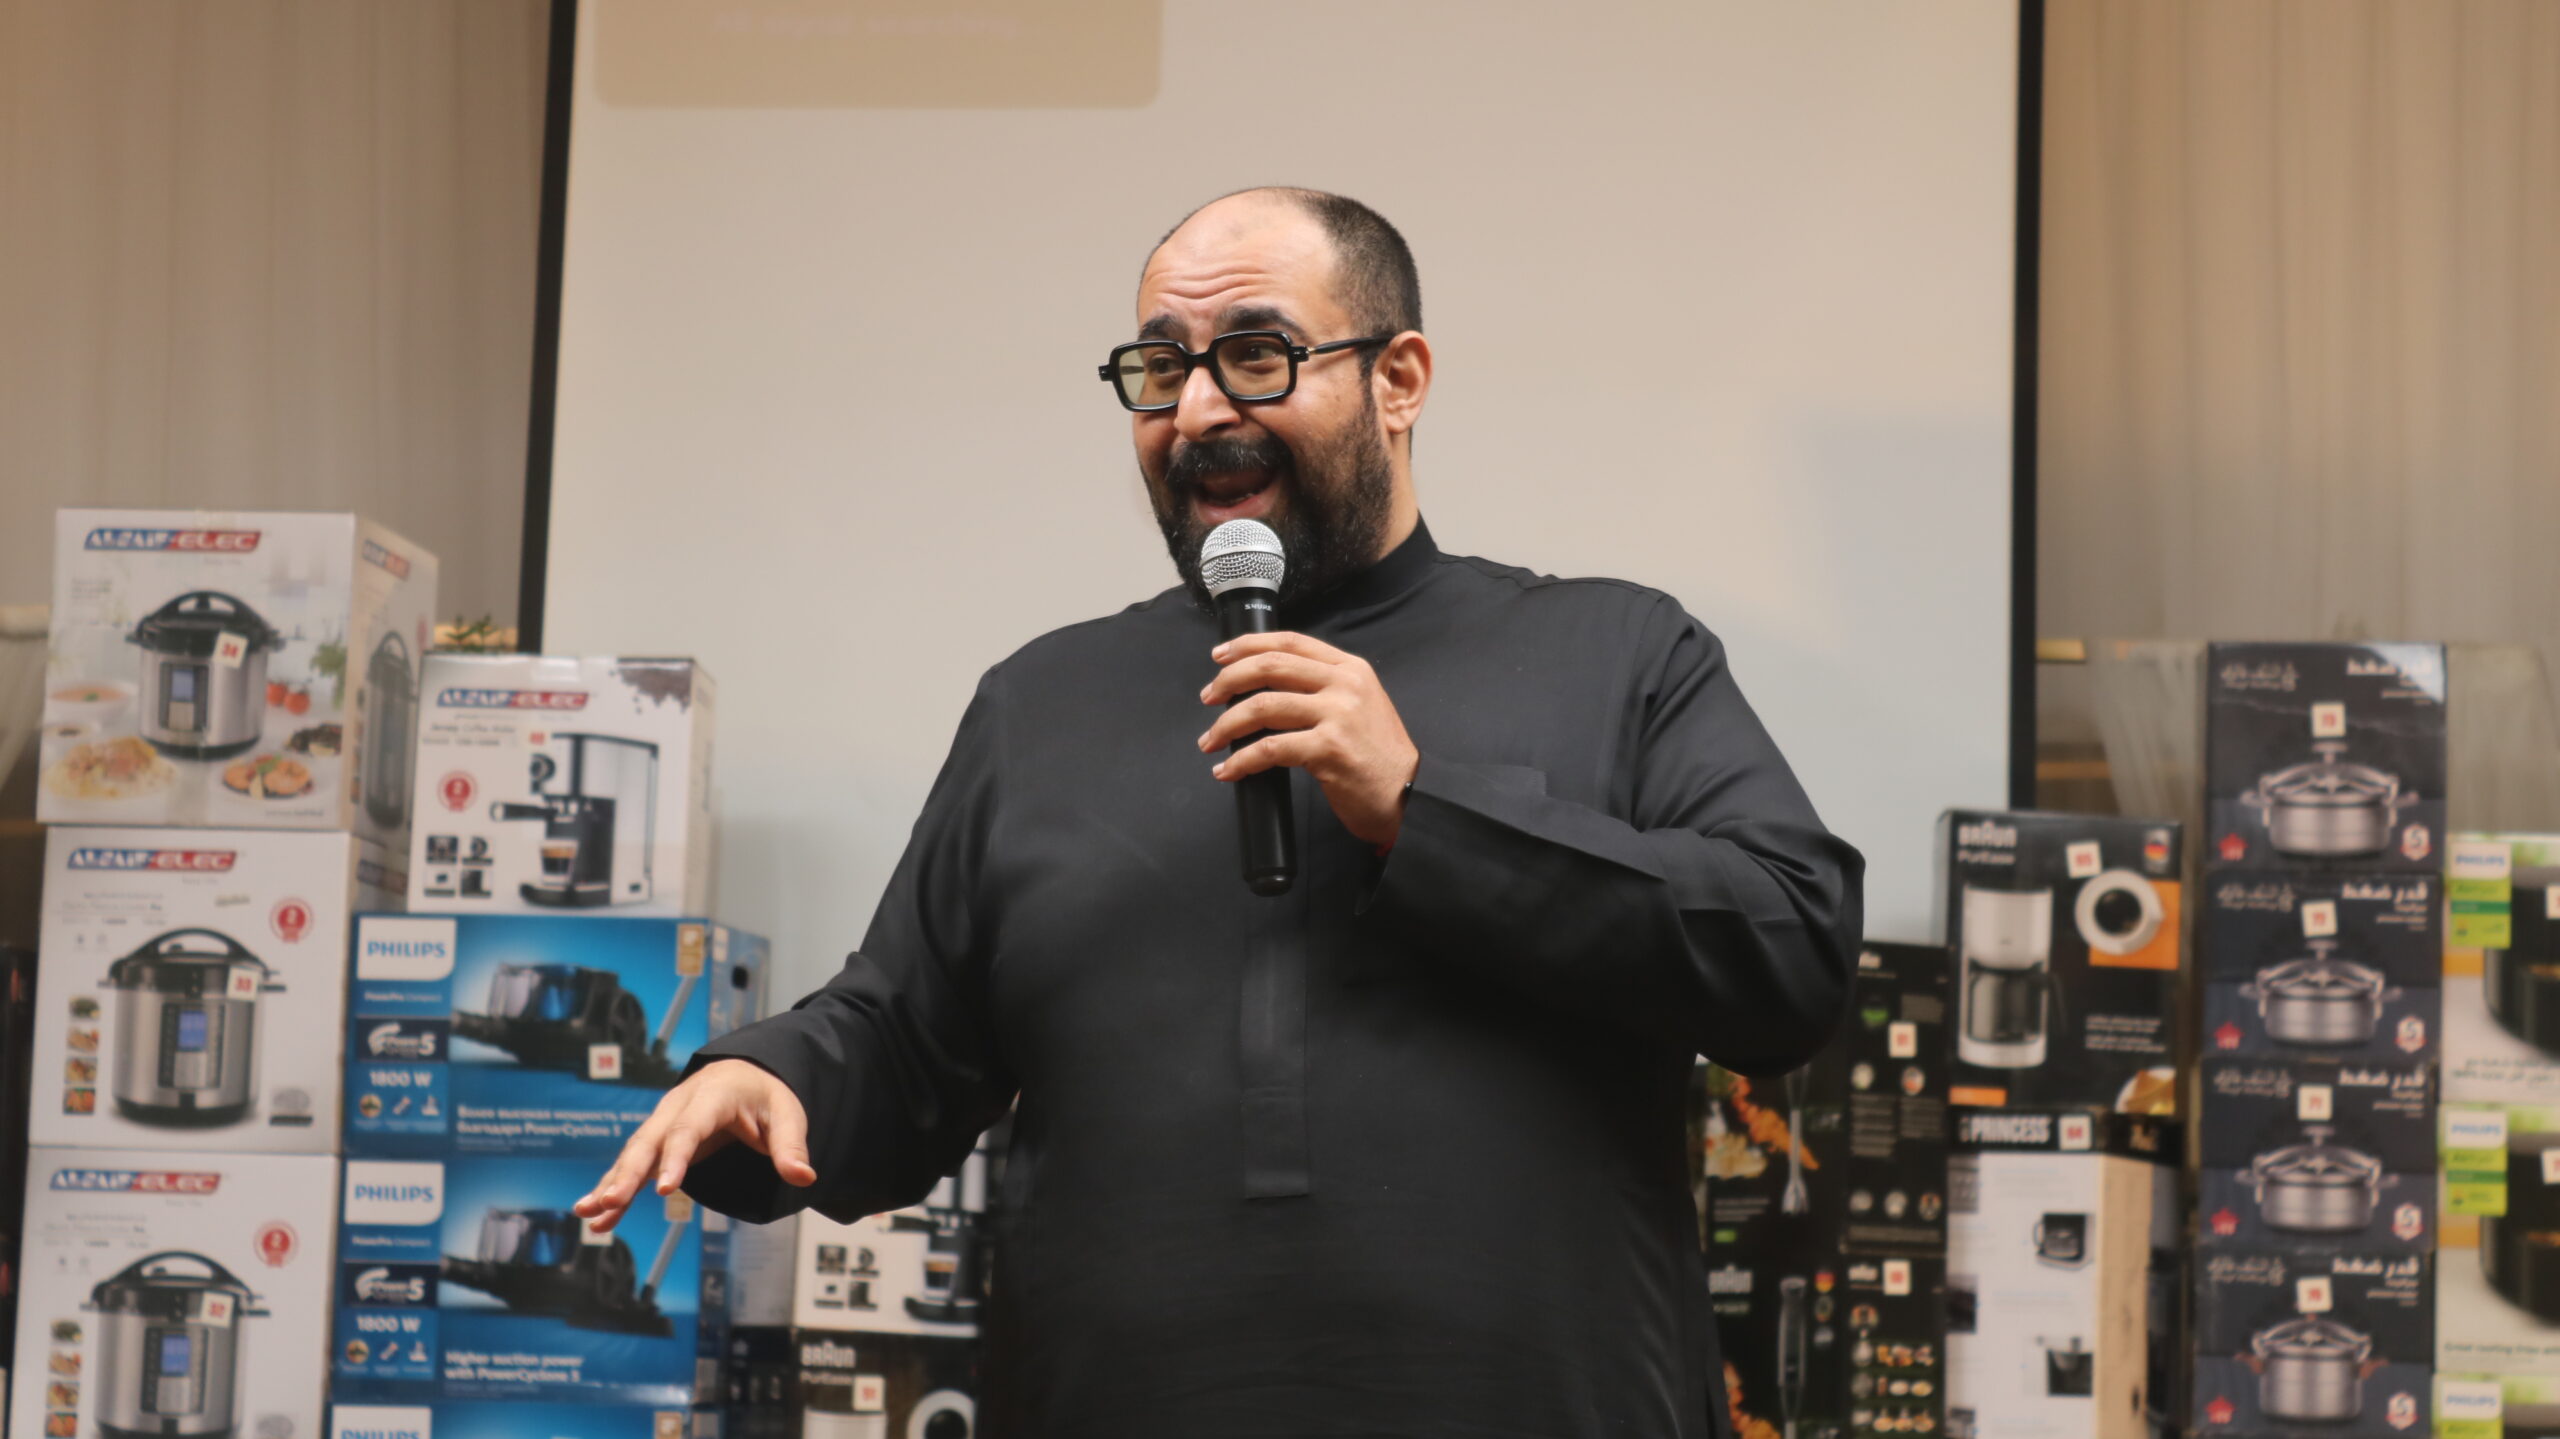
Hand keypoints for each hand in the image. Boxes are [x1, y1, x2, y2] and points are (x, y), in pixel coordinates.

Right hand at [573, 1058, 813, 1231]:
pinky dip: (612, 1187)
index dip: (676, 1159)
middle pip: (649, 1141)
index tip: (665, 1190)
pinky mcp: (657, 1140)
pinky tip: (594, 1215)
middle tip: (611, 1203)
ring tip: (586, 1213)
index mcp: (710, 1096)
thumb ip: (791, 1146)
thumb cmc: (766, 1094)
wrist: (745, 1071)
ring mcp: (663, 1122)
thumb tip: (805, 1177)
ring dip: (610, 1183)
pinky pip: (632, 1165)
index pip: (689, 1129)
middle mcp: (678, 1106)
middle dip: (628, 1174)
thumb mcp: (787, 1114)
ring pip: (633, 1154)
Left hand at [1198, 631, 1419, 847]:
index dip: (1247, 645)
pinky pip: (1268, 749)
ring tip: (1211, 740)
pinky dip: (1240, 761)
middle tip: (1208, 698)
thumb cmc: (1378, 757)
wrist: (1409, 796)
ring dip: (1227, 725)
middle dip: (1228, 681)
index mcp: (1350, 669)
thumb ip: (1324, 689)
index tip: (1220, 656)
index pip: (1289, 642)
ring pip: (1262, 707)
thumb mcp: (1361, 705)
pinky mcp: (1328, 749)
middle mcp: (1344, 685)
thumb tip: (1266, 688)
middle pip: (1269, 667)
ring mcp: (1338, 715)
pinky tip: (1228, 770)